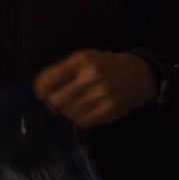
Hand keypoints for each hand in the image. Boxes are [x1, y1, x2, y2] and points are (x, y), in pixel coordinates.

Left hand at [33, 49, 156, 128]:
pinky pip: (83, 122)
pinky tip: (87, 111)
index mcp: (81, 60)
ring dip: (69, 111)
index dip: (40, 89)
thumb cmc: (106, 65)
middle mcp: (90, 76)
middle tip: (58, 103)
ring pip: (69, 113)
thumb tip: (42, 90)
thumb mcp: (86, 58)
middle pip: (56, 100)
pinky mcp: (108, 110)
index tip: (42, 93)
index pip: (48, 79)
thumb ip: (65, 70)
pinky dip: (81, 119)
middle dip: (53, 103)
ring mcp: (100, 94)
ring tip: (77, 104)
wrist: (138, 75)